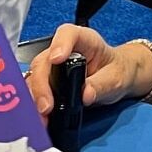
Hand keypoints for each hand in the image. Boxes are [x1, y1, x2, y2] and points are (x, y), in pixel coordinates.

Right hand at [27, 25, 147, 118]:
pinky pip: (36, 90)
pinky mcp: (48, 81)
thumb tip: (85, 95)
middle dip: (42, 84)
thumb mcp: (116, 78)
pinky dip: (36, 104)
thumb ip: (102, 85)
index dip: (59, 44)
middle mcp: (64, 50)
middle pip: (44, 61)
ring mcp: (53, 66)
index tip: (57, 59)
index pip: (68, 34)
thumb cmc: (116, 71)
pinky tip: (41, 117)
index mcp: (84, 40)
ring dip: (35, 97)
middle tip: (47, 106)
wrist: (115, 80)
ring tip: (43, 117)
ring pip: (35, 77)